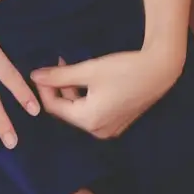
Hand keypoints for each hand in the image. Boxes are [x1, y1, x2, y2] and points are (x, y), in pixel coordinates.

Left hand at [30, 48, 180, 138]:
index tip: (41, 70)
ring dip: (72, 90)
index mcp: (88, 120)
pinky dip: (86, 96)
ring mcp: (110, 129)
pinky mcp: (119, 121)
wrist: (159, 69)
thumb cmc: (123, 69)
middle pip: (67, 110)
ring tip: (71, 66)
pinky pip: (94, 112)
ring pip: (80, 110)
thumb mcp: (88, 70)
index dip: (44, 89)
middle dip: (59, 88)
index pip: (54, 108)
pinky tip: (87, 78)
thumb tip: (34, 76)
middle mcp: (98, 131)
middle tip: (58, 63)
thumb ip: (59, 75)